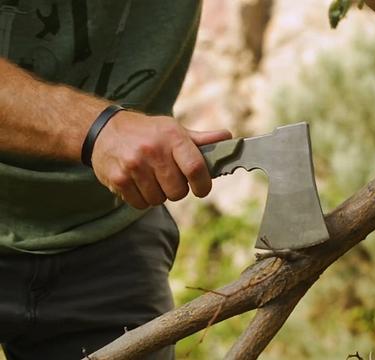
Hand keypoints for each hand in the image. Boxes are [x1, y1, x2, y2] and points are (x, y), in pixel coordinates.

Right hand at [91, 111, 231, 208]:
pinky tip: (138, 183)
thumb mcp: (173, 129)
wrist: (103, 130)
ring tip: (151, 178)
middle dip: (177, 190)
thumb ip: (201, 140)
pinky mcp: (118, 180)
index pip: (196, 168)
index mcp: (172, 137)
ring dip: (159, 194)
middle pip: (178, 191)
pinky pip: (140, 204)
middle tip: (169, 178)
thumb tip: (229, 139)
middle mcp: (153, 151)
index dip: (203, 185)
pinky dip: (142, 199)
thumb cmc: (146, 132)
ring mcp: (134, 166)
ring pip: (159, 200)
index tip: (202, 189)